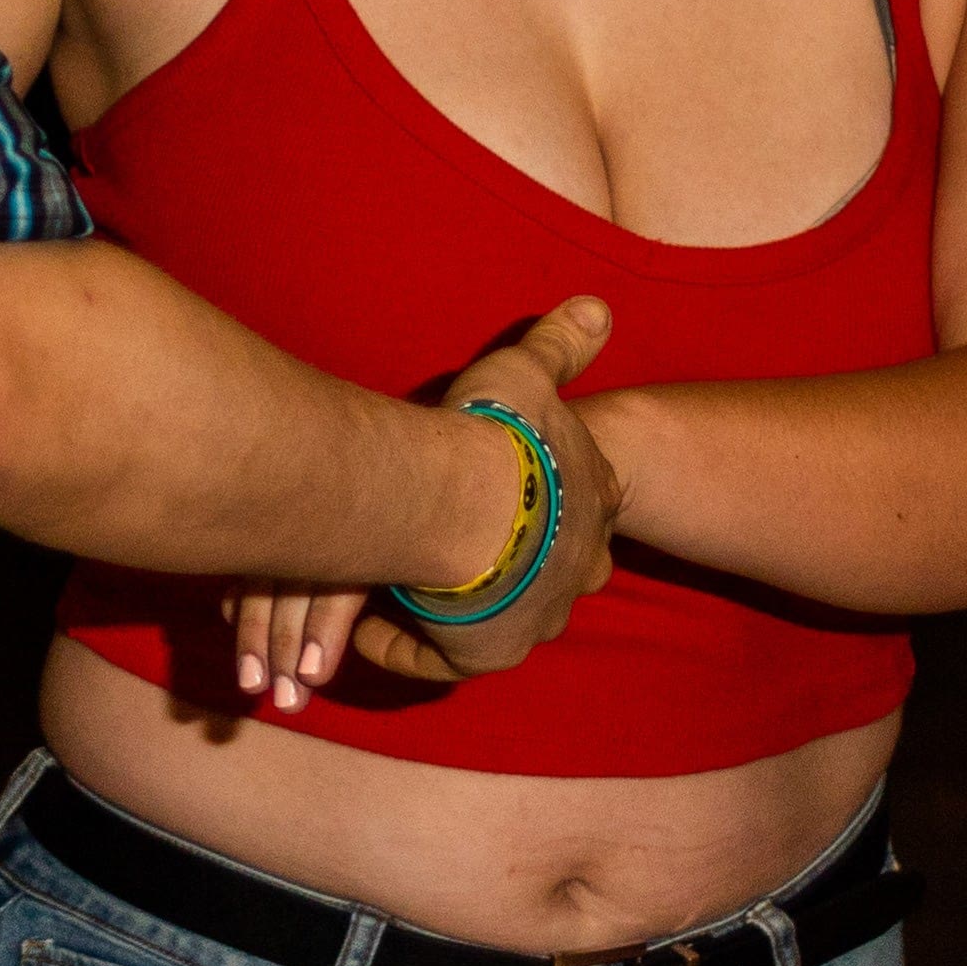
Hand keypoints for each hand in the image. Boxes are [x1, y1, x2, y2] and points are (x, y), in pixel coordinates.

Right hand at [222, 293, 620, 705]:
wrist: (471, 498)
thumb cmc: (499, 434)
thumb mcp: (526, 374)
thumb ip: (559, 345)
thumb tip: (599, 307)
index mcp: (591, 505)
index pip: (573, 516)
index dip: (531, 508)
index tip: (488, 496)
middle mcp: (579, 570)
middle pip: (543, 574)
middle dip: (502, 566)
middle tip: (444, 547)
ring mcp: (539, 618)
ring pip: (495, 619)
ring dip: (453, 605)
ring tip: (397, 580)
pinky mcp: (489, 655)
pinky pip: (440, 658)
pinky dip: (402, 641)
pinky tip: (367, 619)